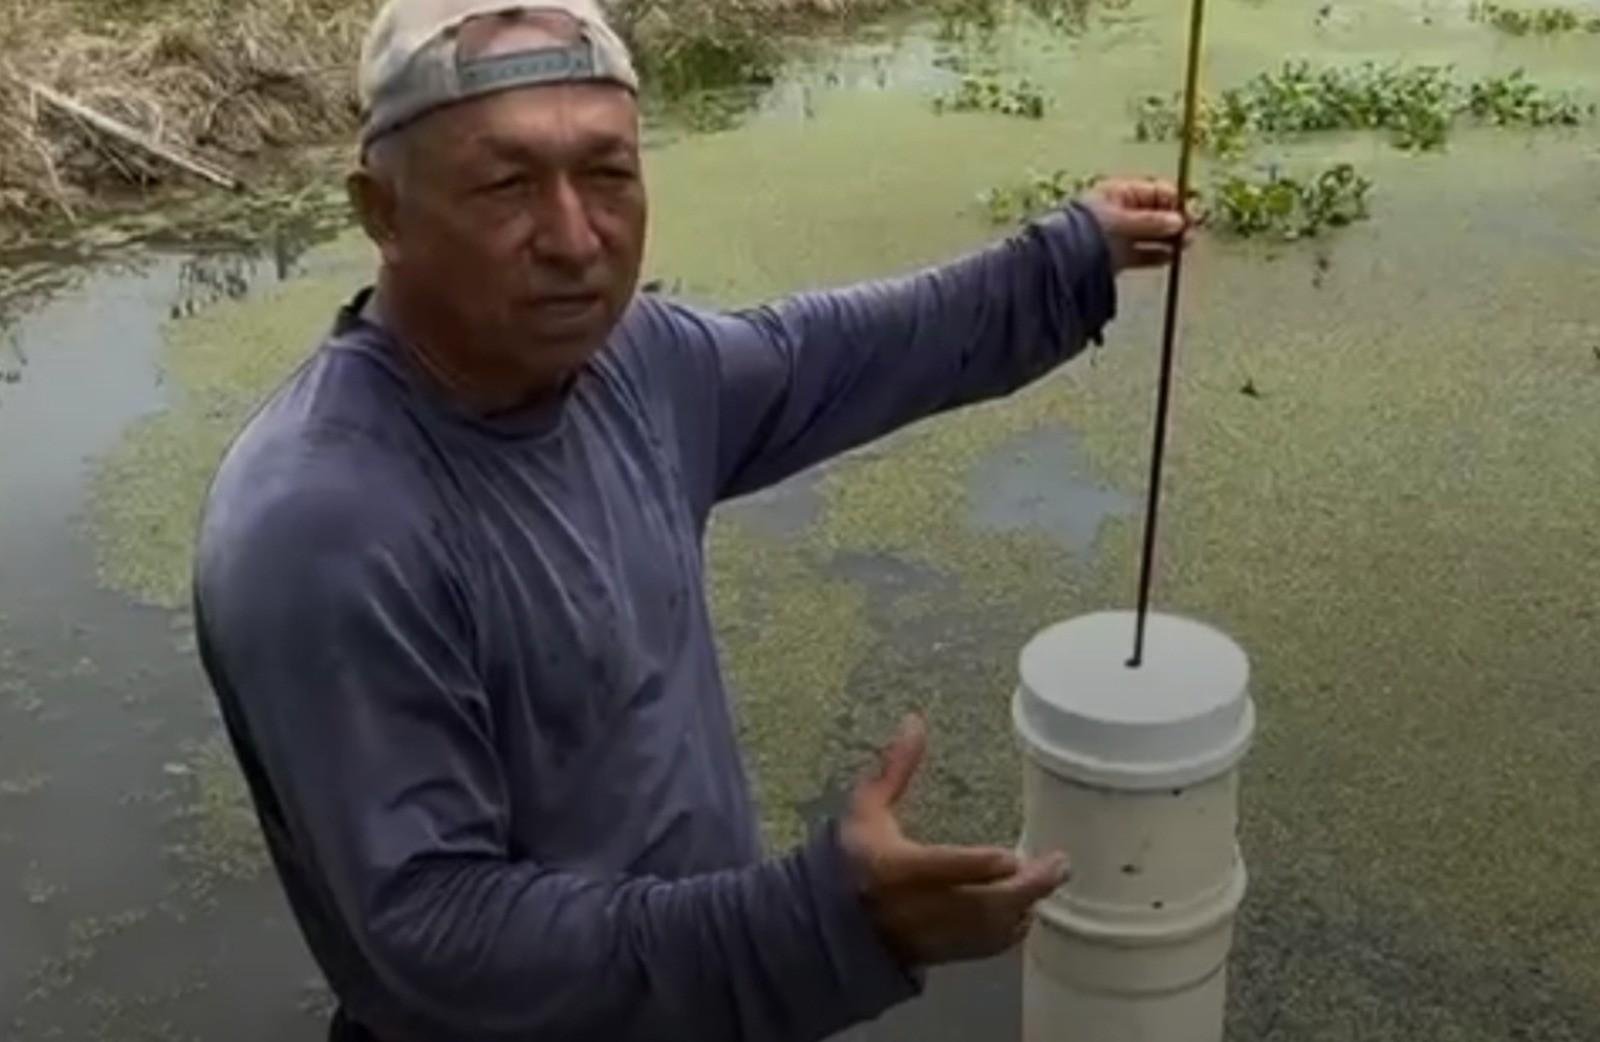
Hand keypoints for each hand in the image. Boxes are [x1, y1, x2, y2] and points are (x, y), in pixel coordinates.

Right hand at [839, 714, 1069, 966]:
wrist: (833, 923)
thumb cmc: (852, 857)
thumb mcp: (867, 809)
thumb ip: (895, 769)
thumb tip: (914, 722)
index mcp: (892, 869)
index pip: (940, 868)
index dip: (976, 866)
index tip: (1010, 857)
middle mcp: (914, 907)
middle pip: (977, 903)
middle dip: (1022, 888)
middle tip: (1057, 865)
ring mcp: (930, 935)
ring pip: (986, 929)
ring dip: (1022, 907)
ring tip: (1048, 879)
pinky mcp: (941, 953)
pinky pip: (984, 947)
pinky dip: (1010, 929)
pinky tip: (1025, 909)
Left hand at [1079, 176, 1191, 271]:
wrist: (1060, 257)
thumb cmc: (1088, 229)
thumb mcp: (1122, 220)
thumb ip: (1151, 222)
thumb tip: (1179, 222)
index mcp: (1118, 193)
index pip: (1154, 192)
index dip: (1174, 202)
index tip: (1189, 215)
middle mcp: (1119, 211)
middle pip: (1155, 213)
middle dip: (1174, 221)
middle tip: (1191, 232)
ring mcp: (1118, 234)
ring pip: (1150, 233)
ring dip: (1168, 238)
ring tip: (1184, 245)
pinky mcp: (1115, 255)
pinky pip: (1141, 252)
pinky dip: (1155, 254)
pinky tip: (1170, 257)